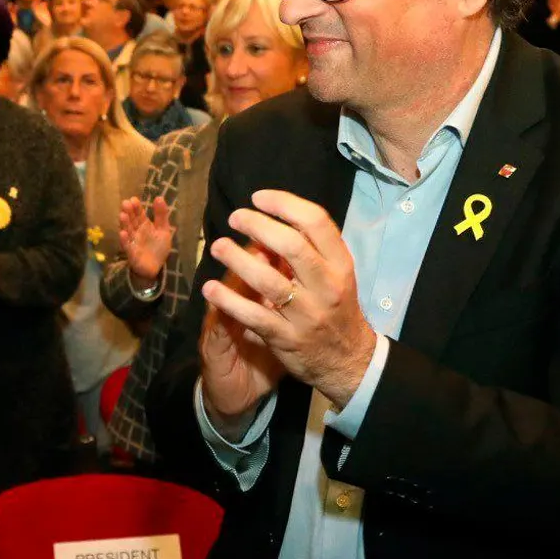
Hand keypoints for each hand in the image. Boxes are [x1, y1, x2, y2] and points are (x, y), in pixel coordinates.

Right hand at [117, 195, 174, 287]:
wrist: (155, 267)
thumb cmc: (158, 248)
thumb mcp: (163, 230)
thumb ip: (161, 215)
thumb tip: (159, 197)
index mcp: (144, 225)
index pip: (139, 214)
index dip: (136, 207)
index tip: (133, 199)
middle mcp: (136, 231)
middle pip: (132, 220)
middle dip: (128, 212)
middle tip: (125, 203)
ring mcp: (132, 241)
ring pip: (127, 230)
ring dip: (124, 223)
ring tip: (123, 215)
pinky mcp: (131, 252)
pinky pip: (126, 246)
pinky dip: (124, 240)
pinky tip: (122, 233)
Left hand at [200, 190, 377, 409]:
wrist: (349, 360)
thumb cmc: (337, 307)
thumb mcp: (336, 274)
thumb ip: (309, 249)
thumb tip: (270, 220)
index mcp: (340, 264)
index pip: (316, 222)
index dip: (285, 204)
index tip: (258, 198)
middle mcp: (327, 286)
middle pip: (292, 246)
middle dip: (258, 226)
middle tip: (235, 217)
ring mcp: (307, 314)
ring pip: (269, 281)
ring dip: (238, 260)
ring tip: (218, 246)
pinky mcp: (287, 338)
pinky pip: (254, 316)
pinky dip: (229, 301)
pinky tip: (210, 288)